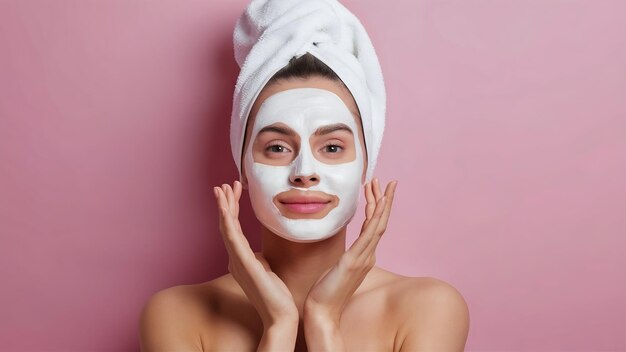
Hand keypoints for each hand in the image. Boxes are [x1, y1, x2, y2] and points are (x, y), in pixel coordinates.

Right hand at [213, 181, 298, 328]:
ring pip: (226, 227)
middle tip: (224, 185)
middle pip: (226, 225)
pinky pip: (232, 237)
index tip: (234, 192)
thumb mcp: (266, 271)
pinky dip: (226, 219)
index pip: (233, 229)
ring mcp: (237, 261)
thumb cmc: (276, 295)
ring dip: (224, 206)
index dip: (231, 209)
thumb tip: (260, 254)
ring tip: (222, 188)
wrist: (280, 314)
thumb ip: (259, 261)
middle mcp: (235, 259)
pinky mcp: (243, 263)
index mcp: (240, 260)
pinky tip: (224, 206)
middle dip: (225, 203)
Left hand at [303, 178, 397, 324]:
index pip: (374, 226)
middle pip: (381, 222)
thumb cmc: (325, 292)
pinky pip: (369, 234)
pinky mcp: (354, 260)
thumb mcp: (337, 269)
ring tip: (384, 185)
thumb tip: (343, 250)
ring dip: (382, 203)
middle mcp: (368, 255)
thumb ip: (344, 258)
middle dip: (384, 200)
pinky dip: (376, 217)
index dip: (376, 206)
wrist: (322, 311)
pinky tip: (378, 203)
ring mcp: (364, 258)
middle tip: (386, 181)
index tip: (375, 189)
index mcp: (364, 256)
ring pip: (378, 224)